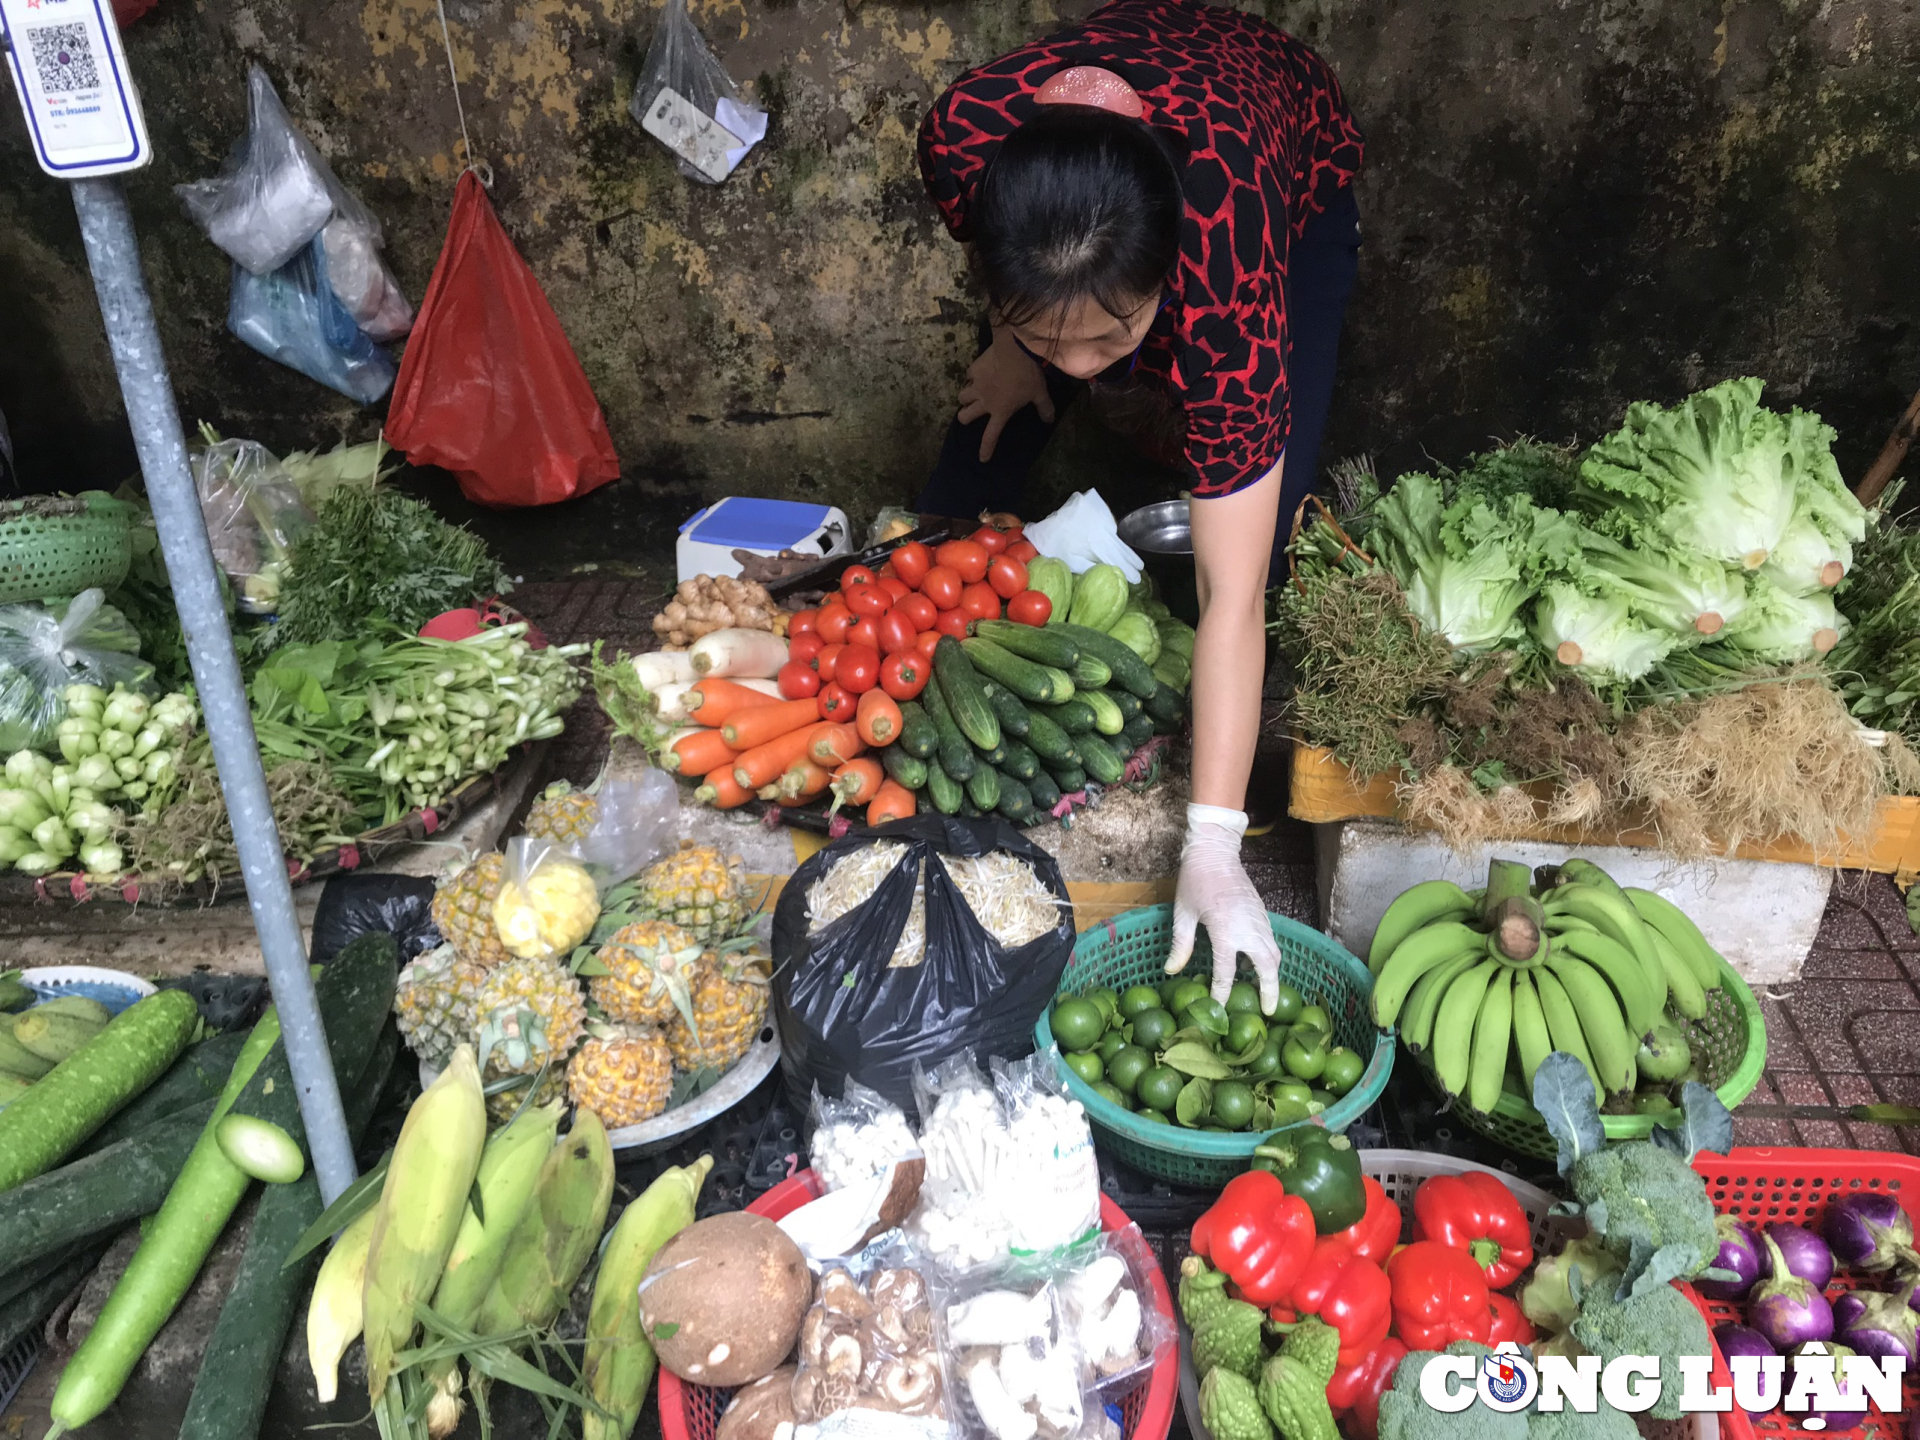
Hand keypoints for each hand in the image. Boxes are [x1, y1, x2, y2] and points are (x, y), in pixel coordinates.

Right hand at [957, 328, 1054, 461]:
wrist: (1015, 349)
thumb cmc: (1028, 375)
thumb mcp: (1040, 393)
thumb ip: (1044, 408)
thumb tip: (1049, 421)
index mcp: (1000, 411)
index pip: (990, 435)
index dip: (986, 448)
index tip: (982, 458)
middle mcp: (984, 401)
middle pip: (965, 416)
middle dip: (965, 418)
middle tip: (969, 414)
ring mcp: (976, 385)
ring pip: (961, 397)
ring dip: (965, 398)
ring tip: (970, 395)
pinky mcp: (973, 370)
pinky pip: (967, 377)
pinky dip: (970, 378)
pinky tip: (976, 374)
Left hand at [1165, 804, 1282, 1012]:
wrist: (1215, 851)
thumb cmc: (1194, 880)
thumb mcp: (1183, 913)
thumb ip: (1180, 944)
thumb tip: (1171, 971)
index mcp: (1226, 930)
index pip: (1227, 972)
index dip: (1222, 994)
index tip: (1219, 1010)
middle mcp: (1249, 928)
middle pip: (1268, 967)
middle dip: (1270, 991)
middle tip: (1267, 1012)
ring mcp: (1260, 920)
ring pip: (1274, 954)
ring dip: (1272, 975)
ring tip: (1264, 993)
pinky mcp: (1264, 914)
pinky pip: (1271, 941)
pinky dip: (1269, 957)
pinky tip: (1256, 966)